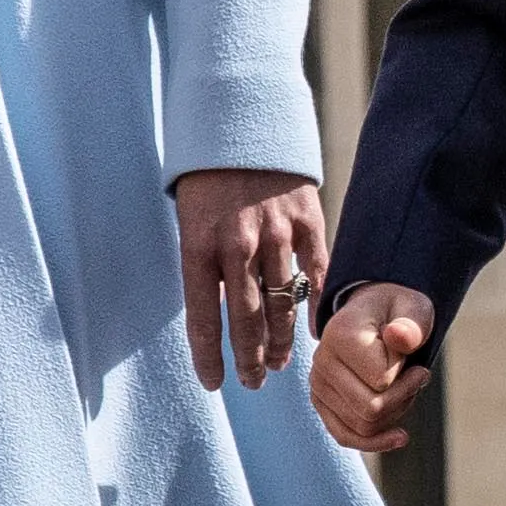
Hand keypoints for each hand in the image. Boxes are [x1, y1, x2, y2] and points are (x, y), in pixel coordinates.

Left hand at [179, 167, 324, 390]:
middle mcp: (236, 244)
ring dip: (281, 340)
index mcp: (197, 245)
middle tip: (253, 382)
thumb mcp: (190, 220)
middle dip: (249, 358)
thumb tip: (223, 315)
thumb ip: (205, 266)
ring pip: (281, 303)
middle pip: (246, 319)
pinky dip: (315, 305)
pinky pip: (315, 273)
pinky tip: (314, 330)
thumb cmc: (208, 179)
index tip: (214, 383)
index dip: (209, 356)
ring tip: (279, 363)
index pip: (202, 317)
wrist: (241, 121)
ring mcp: (274, 232)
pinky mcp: (306, 220)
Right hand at [311, 285, 437, 455]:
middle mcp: (321, 361)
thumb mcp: (414, 310)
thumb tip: (400, 337)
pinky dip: (374, 442)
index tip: (413, 358)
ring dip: (395, 414)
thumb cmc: (399, 312)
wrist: (378, 313)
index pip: (382, 382)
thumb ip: (412, 325)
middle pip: (370, 411)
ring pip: (363, 427)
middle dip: (403, 399)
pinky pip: (345, 436)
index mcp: (339, 334)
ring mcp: (318, 384)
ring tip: (405, 387)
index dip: (408, 376)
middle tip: (417, 376)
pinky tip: (400, 437)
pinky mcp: (322, 402)